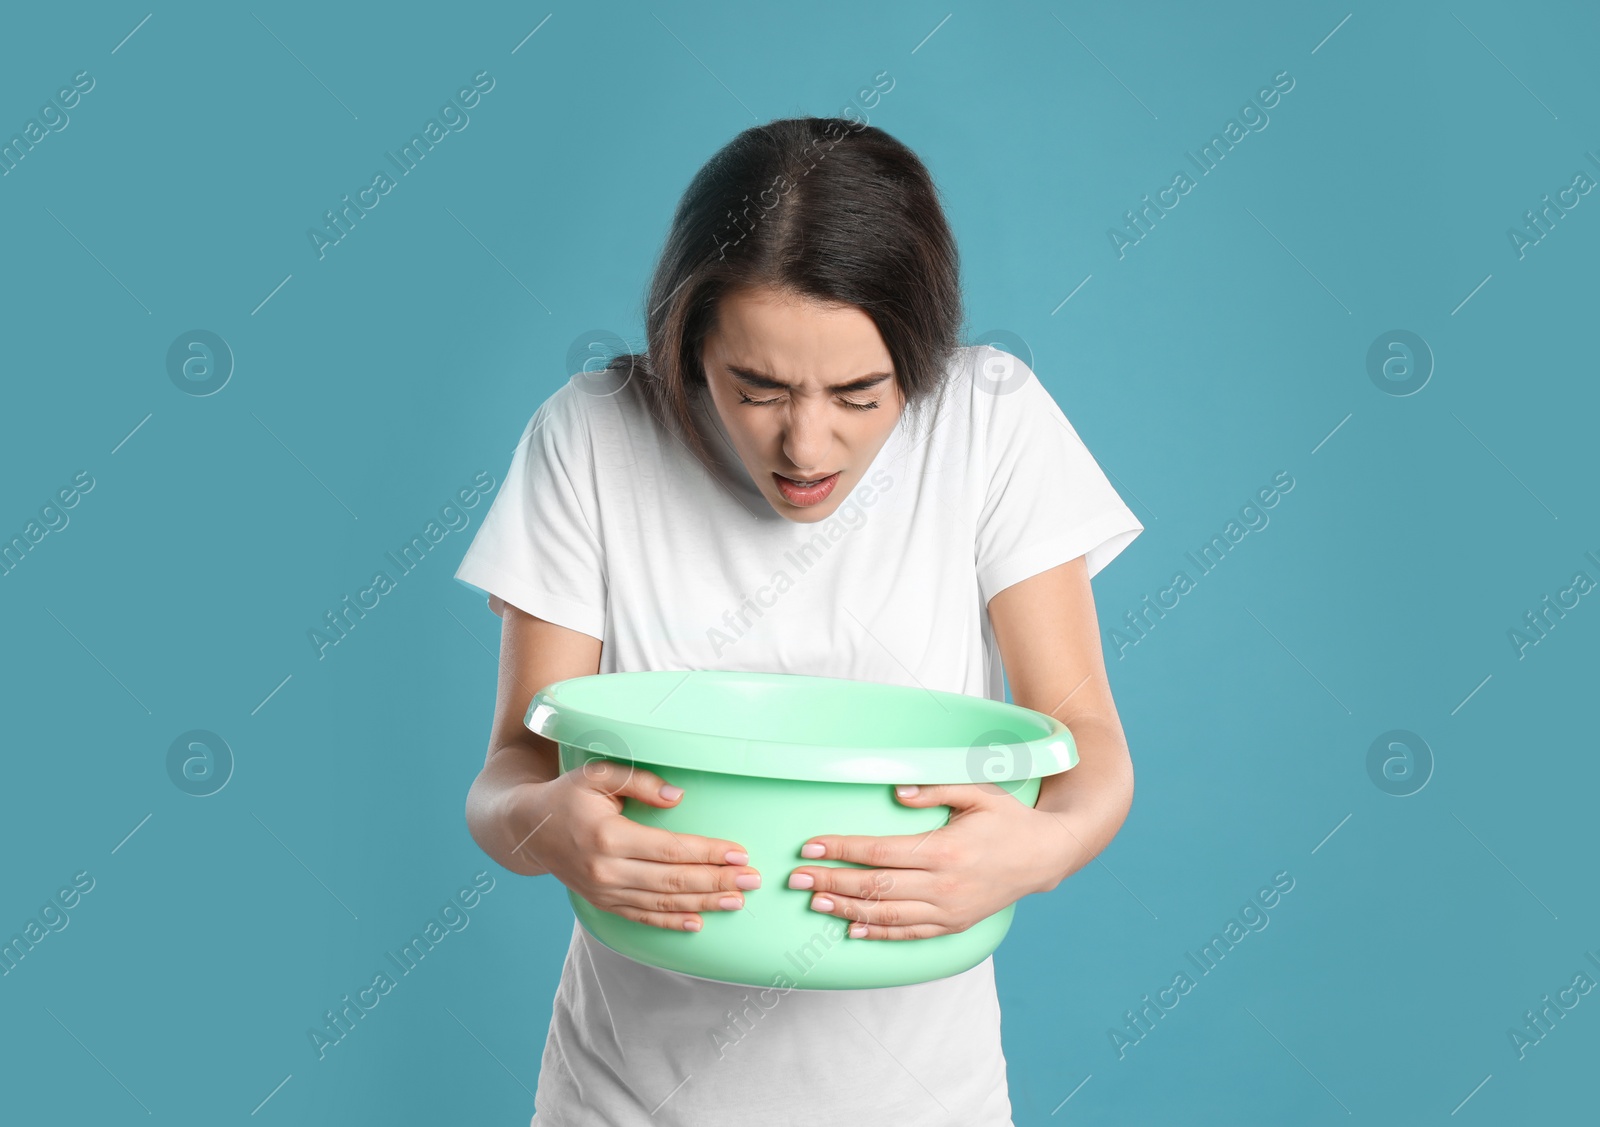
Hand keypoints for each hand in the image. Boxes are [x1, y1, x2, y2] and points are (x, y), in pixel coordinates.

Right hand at [506, 758, 760, 931]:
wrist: (528, 829)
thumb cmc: (567, 795)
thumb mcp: (597, 774)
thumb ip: (638, 780)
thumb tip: (678, 796)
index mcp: (609, 837)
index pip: (671, 850)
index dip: (708, 853)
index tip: (739, 852)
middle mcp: (607, 871)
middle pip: (673, 882)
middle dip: (717, 881)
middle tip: (753, 880)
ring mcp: (604, 892)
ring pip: (662, 904)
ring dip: (703, 904)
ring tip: (737, 900)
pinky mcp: (603, 903)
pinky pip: (642, 918)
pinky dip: (671, 922)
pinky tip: (698, 923)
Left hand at [785, 782, 1069, 940]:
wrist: (1046, 855)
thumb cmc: (1009, 818)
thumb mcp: (977, 792)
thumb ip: (934, 790)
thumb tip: (895, 792)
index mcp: (945, 849)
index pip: (879, 852)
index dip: (841, 849)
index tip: (811, 846)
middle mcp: (944, 884)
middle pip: (875, 887)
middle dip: (831, 881)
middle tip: (797, 878)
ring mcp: (949, 909)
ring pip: (887, 915)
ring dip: (847, 909)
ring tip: (816, 901)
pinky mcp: (954, 924)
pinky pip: (909, 934)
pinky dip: (878, 934)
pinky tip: (852, 929)